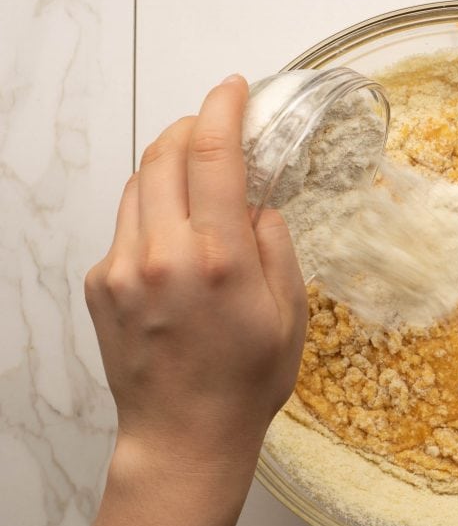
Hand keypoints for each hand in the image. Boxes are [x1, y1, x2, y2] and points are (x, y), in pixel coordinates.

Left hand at [85, 74, 306, 476]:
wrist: (183, 437)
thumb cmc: (245, 384)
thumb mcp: (291, 315)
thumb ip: (275, 246)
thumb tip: (257, 203)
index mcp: (219, 260)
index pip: (214, 155)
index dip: (224, 109)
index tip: (234, 89)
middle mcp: (163, 254)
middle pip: (166, 154)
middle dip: (192, 127)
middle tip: (216, 127)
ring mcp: (122, 268)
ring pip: (139, 184)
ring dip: (169, 167)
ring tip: (197, 185)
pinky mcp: (99, 283)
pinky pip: (125, 224)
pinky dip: (152, 212)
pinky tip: (175, 241)